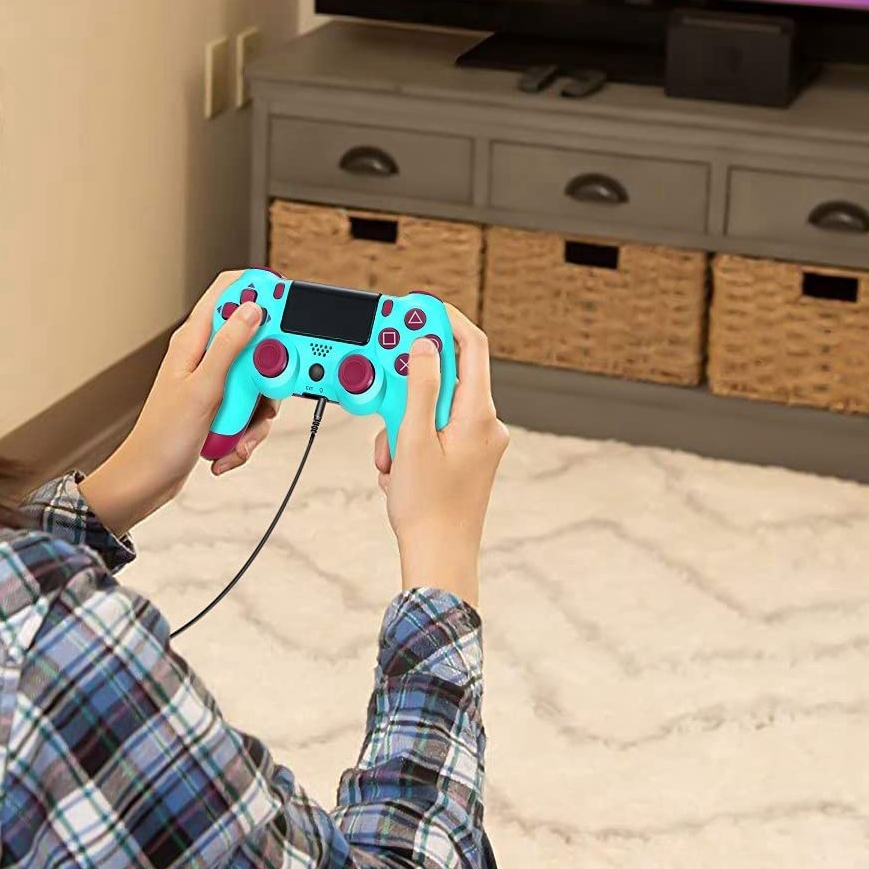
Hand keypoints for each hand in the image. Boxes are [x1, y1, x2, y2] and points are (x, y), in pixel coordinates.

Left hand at [79, 271, 276, 534]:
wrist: (147, 480)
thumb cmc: (161, 439)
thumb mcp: (203, 389)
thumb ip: (229, 346)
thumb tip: (253, 308)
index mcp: (194, 341)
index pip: (228, 292)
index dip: (258, 289)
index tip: (286, 304)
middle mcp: (204, 356)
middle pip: (255, 342)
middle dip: (268, 372)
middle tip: (264, 395)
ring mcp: (213, 382)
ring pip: (258, 381)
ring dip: (257, 413)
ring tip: (240, 435)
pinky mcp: (220, 407)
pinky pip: (250, 410)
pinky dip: (246, 433)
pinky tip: (229, 448)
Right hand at [372, 305, 507, 609]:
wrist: (439, 561)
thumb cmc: (428, 508)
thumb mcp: (413, 439)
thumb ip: (419, 387)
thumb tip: (424, 346)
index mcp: (479, 414)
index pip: (471, 346)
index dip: (446, 320)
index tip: (418, 307)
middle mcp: (484, 424)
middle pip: (445, 378)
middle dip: (407, 387)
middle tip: (384, 391)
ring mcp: (476, 443)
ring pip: (431, 408)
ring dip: (401, 423)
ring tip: (390, 459)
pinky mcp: (464, 459)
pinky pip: (432, 431)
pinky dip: (408, 441)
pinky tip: (396, 470)